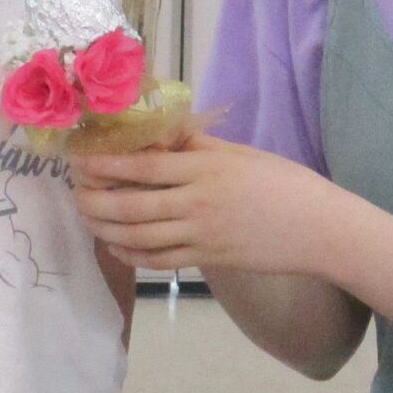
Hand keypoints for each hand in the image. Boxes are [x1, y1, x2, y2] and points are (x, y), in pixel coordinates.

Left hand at [69, 132, 345, 276]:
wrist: (319, 229)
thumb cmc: (284, 183)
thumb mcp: (240, 153)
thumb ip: (196, 144)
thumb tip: (157, 131)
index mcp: (206, 168)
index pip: (143, 165)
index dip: (105, 164)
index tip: (78, 160)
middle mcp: (197, 202)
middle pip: (131, 205)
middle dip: (94, 201)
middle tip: (73, 194)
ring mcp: (201, 235)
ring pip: (139, 236)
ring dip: (105, 230)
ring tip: (87, 219)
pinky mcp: (207, 260)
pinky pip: (160, 260)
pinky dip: (132, 255)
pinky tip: (117, 247)